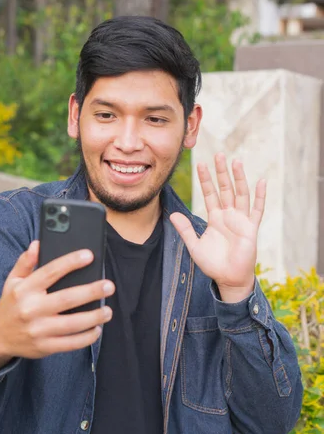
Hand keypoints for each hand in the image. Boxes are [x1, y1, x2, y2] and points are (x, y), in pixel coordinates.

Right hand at [0, 241, 114, 371]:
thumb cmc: (11, 303)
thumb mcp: (13, 280)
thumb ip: (25, 262)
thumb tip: (37, 244)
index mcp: (25, 290)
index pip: (50, 272)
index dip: (71, 262)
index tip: (89, 255)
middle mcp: (31, 309)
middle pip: (67, 299)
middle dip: (91, 292)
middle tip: (109, 286)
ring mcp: (38, 330)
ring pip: (72, 324)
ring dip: (94, 317)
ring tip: (108, 310)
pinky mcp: (44, 346)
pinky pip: (70, 343)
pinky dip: (86, 338)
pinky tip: (97, 329)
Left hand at [170, 153, 265, 302]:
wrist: (229, 279)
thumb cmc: (213, 263)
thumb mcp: (195, 246)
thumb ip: (185, 230)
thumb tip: (172, 215)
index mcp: (215, 217)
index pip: (210, 194)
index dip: (206, 180)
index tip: (200, 164)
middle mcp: (228, 215)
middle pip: (225, 189)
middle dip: (221, 172)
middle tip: (218, 154)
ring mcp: (241, 220)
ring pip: (240, 194)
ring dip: (239, 178)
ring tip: (236, 162)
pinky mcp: (251, 229)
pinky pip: (257, 210)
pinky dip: (260, 197)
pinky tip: (261, 182)